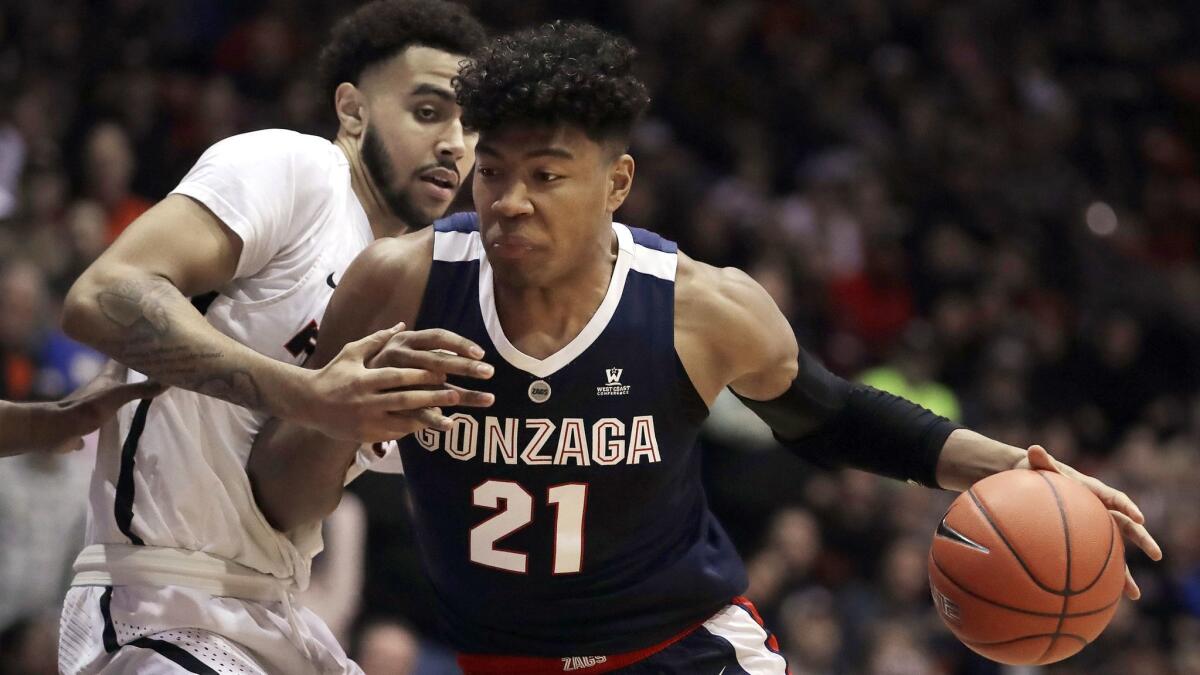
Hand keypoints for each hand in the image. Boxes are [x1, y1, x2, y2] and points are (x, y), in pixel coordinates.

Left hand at [28, 362, 163, 453]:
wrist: (60, 428)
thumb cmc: (89, 407)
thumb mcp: (119, 395)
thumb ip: (142, 388)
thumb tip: (170, 380)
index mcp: (106, 377)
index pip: (118, 357)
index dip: (129, 349)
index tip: (144, 344)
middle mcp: (100, 386)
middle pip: (117, 374)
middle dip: (131, 370)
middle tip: (150, 367)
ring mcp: (94, 402)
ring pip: (112, 392)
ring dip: (124, 390)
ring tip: (143, 390)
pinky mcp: (90, 419)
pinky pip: (106, 413)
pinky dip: (114, 413)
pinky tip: (122, 419)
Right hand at [300, 324, 493, 442]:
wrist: (308, 403)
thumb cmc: (333, 374)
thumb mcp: (351, 352)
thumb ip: (377, 340)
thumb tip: (401, 325)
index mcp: (363, 379)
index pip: (397, 376)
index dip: (420, 375)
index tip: (443, 372)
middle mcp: (365, 401)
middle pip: (404, 399)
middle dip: (431, 397)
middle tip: (456, 394)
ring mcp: (366, 420)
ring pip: (402, 420)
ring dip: (427, 417)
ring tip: (449, 415)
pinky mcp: (366, 434)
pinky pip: (395, 433)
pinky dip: (413, 428)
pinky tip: (429, 423)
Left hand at [1015, 445, 1162, 599]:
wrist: (1029, 484)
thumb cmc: (1034, 474)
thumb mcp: (1037, 466)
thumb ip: (1040, 460)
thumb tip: (1034, 448)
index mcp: (1093, 492)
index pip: (1116, 499)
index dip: (1128, 507)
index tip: (1138, 518)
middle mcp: (1099, 512)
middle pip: (1126, 527)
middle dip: (1142, 540)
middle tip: (1156, 554)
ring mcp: (1094, 530)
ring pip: (1115, 552)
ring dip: (1125, 573)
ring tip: (1134, 594)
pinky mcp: (1083, 544)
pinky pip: (1095, 563)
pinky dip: (1101, 581)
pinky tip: (1103, 600)